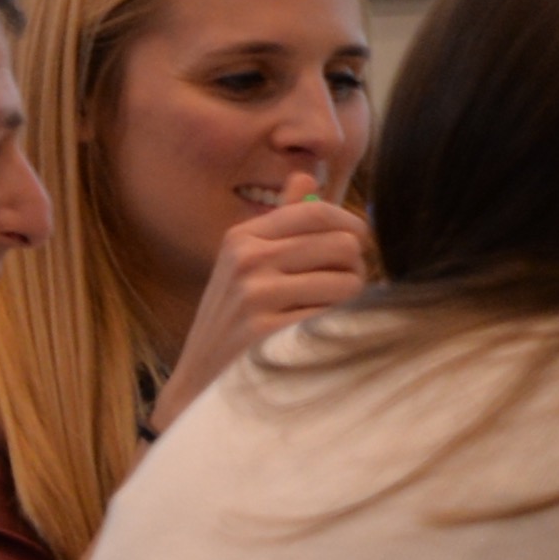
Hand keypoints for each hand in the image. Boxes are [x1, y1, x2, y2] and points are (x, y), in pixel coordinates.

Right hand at [161, 190, 376, 424]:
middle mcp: (246, 260)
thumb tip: (304, 174)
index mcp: (241, 237)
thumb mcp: (244, 266)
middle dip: (353, 270)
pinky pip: (337, 318)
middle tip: (338, 291)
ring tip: (325, 317)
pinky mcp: (269, 332)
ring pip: (349, 284)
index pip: (318, 211)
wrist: (202, 385)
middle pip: (343, 245)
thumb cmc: (235, 322)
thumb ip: (279, 221)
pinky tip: (315, 340)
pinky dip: (337, 331)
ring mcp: (256, 296)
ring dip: (350, 304)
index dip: (351, 227)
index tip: (355, 248)